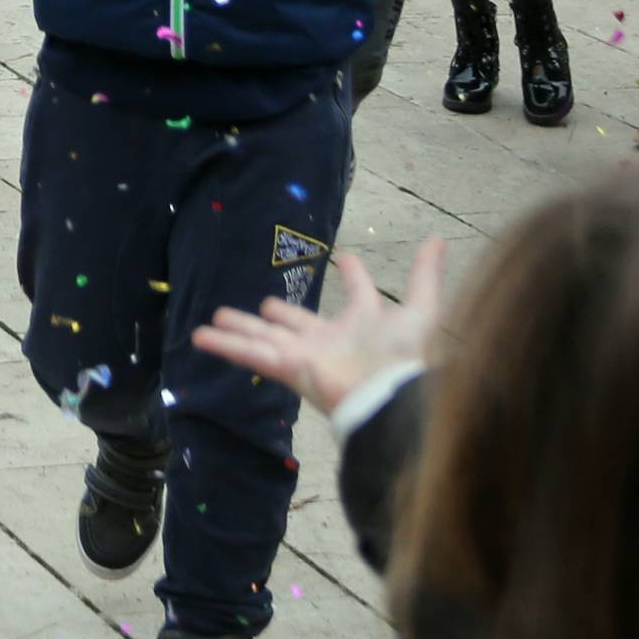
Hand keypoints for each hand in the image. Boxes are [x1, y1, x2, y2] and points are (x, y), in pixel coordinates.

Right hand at [192, 241, 443, 416]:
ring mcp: (303, 355)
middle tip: (262, 306)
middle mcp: (328, 339)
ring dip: (239, 328)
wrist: (387, 399)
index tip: (345, 259)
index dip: (353, 276)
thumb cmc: (402, 357)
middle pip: (296, 322)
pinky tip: (200, 338)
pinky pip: (250, 354)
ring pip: (263, 337)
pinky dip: (225, 346)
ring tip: (213, 319)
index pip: (356, 295)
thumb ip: (425, 275)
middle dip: (278, 314)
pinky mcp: (285, 367)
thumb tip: (439, 239)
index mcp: (361, 323)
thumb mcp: (421, 310)